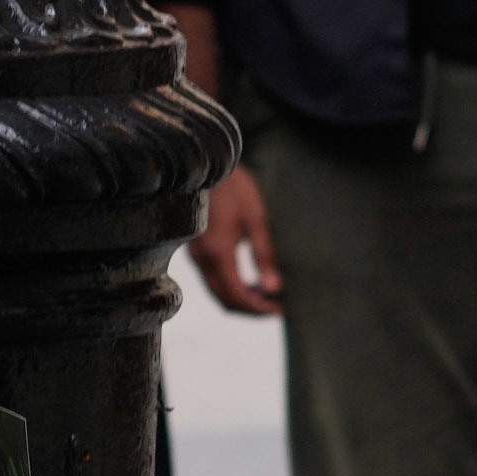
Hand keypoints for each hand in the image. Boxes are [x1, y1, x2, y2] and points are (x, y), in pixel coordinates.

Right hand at [189, 165, 284, 314]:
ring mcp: (195, 255)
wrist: (207, 166)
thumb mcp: (256, 219)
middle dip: (252, 308)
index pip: (237, 295)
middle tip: (277, 306)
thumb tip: (273, 288)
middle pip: (225, 300)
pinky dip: (232, 287)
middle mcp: (202, 258)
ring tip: (269, 295)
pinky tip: (251, 280)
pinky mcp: (195, 249)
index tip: (281, 309)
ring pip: (217, 291)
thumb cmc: (235, 188)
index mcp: (219, 252)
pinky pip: (212, 279)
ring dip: (242, 299)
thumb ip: (264, 255)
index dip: (260, 308)